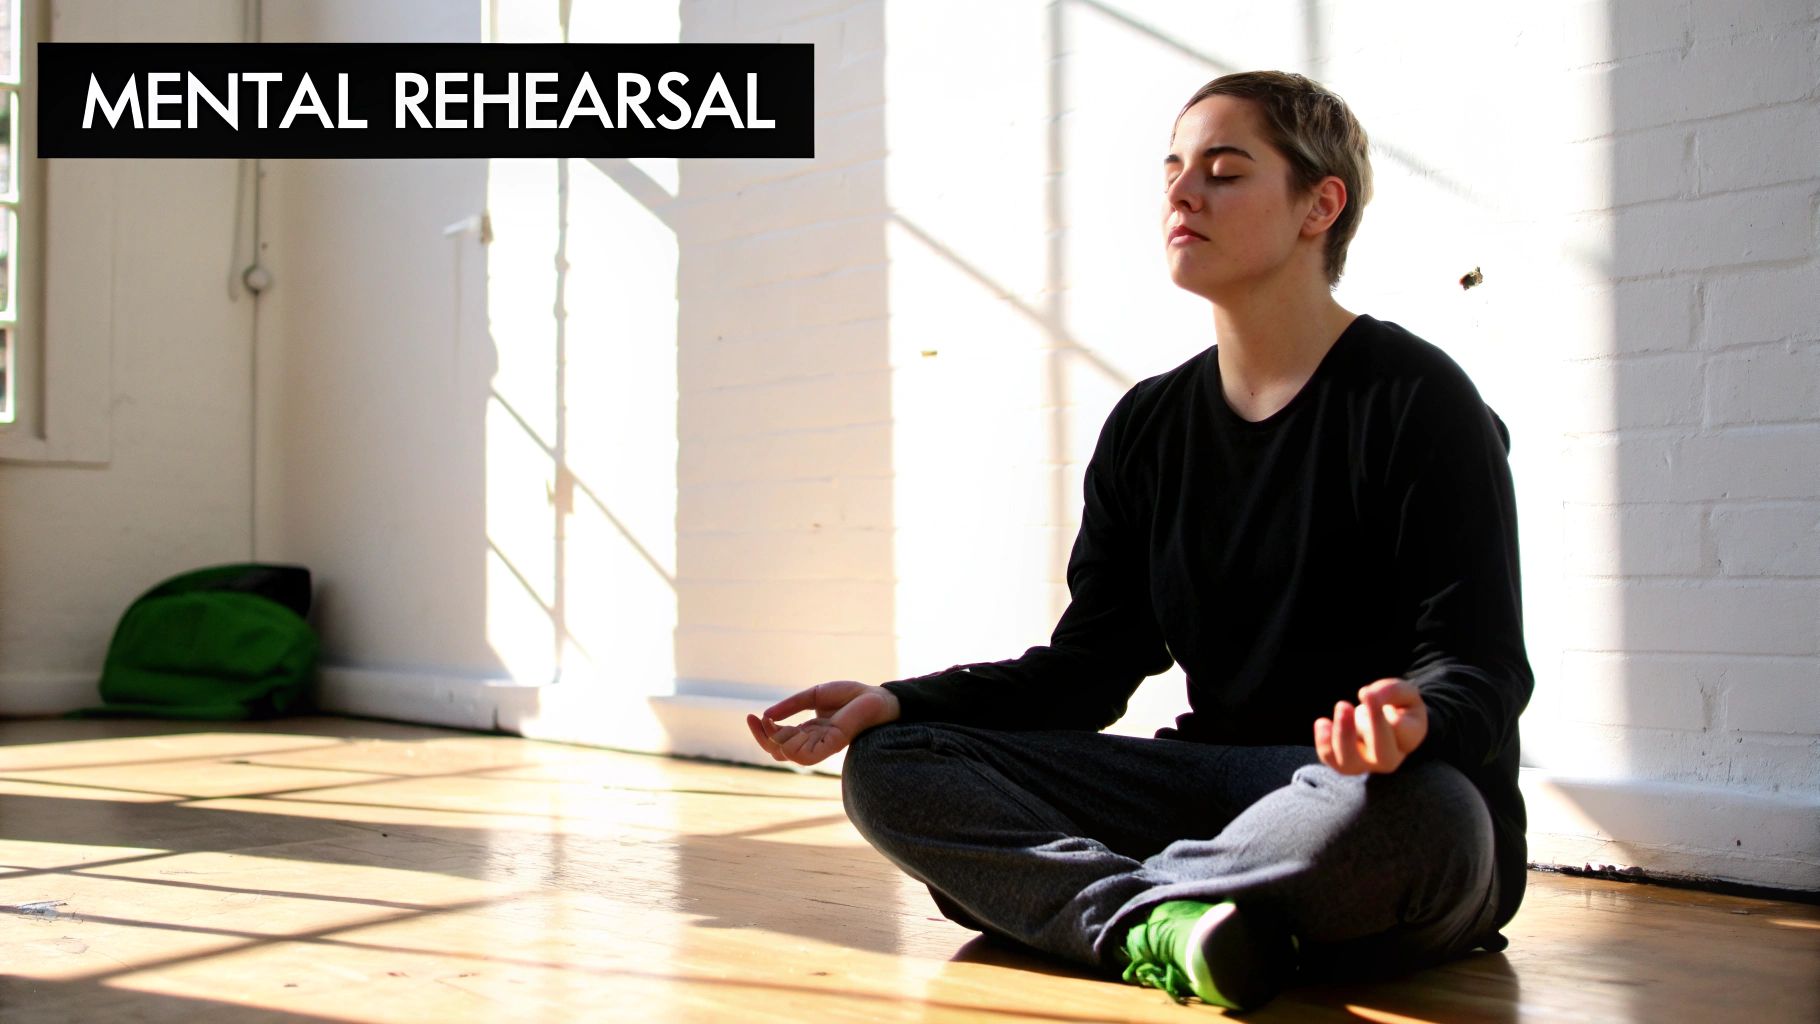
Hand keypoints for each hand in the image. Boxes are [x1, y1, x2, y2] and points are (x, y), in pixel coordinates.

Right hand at [745, 680, 900, 766]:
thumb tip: (766, 716)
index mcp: (809, 732)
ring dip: (774, 740)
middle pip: (780, 751)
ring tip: (770, 723)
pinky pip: (807, 756)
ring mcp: (823, 745)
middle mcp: (814, 742)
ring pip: (790, 755)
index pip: (780, 741)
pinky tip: (784, 730)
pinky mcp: (833, 744)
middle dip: (763, 737)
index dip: (763, 732)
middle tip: (753, 719)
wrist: (877, 696)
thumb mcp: (814, 695)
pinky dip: (791, 746)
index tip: (750, 715)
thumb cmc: (851, 696)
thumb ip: (791, 705)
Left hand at [1314, 676, 1427, 773]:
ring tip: (1337, 709)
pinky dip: (1324, 743)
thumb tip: (1364, 695)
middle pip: (1379, 757)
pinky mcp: (1346, 762)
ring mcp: (1367, 764)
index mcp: (1409, 738)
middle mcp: (1390, 758)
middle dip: (1362, 733)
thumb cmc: (1398, 705)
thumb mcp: (1404, 692)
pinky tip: (1322, 722)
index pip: (1397, 731)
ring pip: (1350, 764)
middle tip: (1343, 704)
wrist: (1388, 721)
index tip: (1366, 694)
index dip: (1377, 714)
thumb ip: (1391, 691)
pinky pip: (1332, 760)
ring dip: (1339, 738)